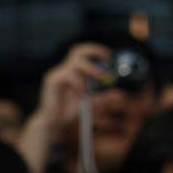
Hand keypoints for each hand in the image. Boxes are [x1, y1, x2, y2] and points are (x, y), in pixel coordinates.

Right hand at [17, 42, 110, 172]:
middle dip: (95, 52)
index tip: (110, 55)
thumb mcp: (91, 104)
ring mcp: (58, 73)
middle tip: (108, 61)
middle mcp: (65, 69)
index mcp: (74, 72)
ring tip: (101, 79)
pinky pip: (68, 75)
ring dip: (92, 69)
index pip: (84, 53)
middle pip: (78, 50)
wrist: (54, 122)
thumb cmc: (70, 111)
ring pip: (76, 62)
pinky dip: (79, 83)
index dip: (96, 50)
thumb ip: (104, 98)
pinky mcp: (52, 80)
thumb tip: (120, 95)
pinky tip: (83, 93)